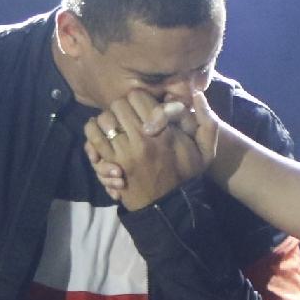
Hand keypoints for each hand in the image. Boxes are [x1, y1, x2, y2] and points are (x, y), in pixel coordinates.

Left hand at [84, 91, 208, 208]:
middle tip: (129, 116)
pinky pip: (93, 135)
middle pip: (119, 105)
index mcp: (164, 132)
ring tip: (117, 125)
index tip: (144, 109)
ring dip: (109, 119)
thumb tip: (198, 95)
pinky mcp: (110, 163)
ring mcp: (123, 152)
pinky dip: (94, 130)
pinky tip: (102, 133)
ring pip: (105, 118)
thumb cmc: (186, 175)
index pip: (139, 97)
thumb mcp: (206, 151)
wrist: (167, 204)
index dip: (140, 100)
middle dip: (124, 108)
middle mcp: (142, 139)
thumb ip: (207, 121)